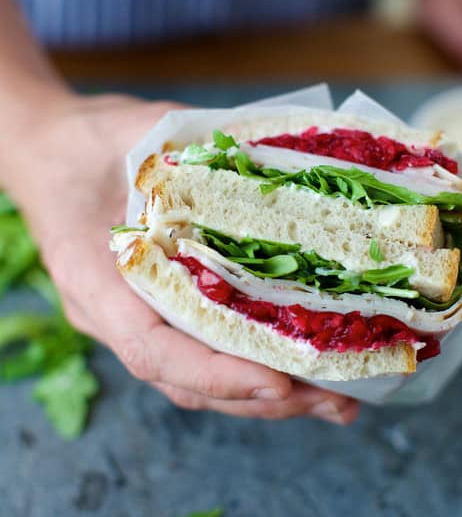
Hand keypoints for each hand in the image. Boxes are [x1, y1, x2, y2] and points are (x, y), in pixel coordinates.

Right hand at [14, 92, 358, 422]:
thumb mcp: (132, 131)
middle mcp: (115, 313)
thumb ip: (190, 154)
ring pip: (200, 376)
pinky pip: (204, 347)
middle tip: (334, 404)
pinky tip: (299, 363)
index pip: (154, 349)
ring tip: (332, 399)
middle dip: (262, 399)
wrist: (53, 152)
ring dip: (266, 394)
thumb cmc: (84, 142)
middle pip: (188, 381)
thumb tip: (269, 165)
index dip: (217, 372)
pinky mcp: (158, 307)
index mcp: (95, 278)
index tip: (280, 382)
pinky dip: (251, 361)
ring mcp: (136, 315)